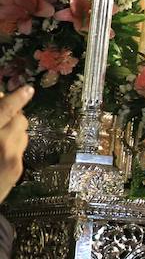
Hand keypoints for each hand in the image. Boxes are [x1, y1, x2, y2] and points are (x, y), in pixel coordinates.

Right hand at [0, 85, 32, 202]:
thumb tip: (1, 101)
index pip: (4, 111)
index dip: (16, 98)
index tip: (28, 89)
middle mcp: (2, 145)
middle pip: (18, 118)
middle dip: (11, 111)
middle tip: (0, 107)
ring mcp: (12, 159)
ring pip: (22, 131)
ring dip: (13, 126)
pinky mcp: (16, 169)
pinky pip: (21, 146)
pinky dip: (14, 141)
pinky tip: (2, 145)